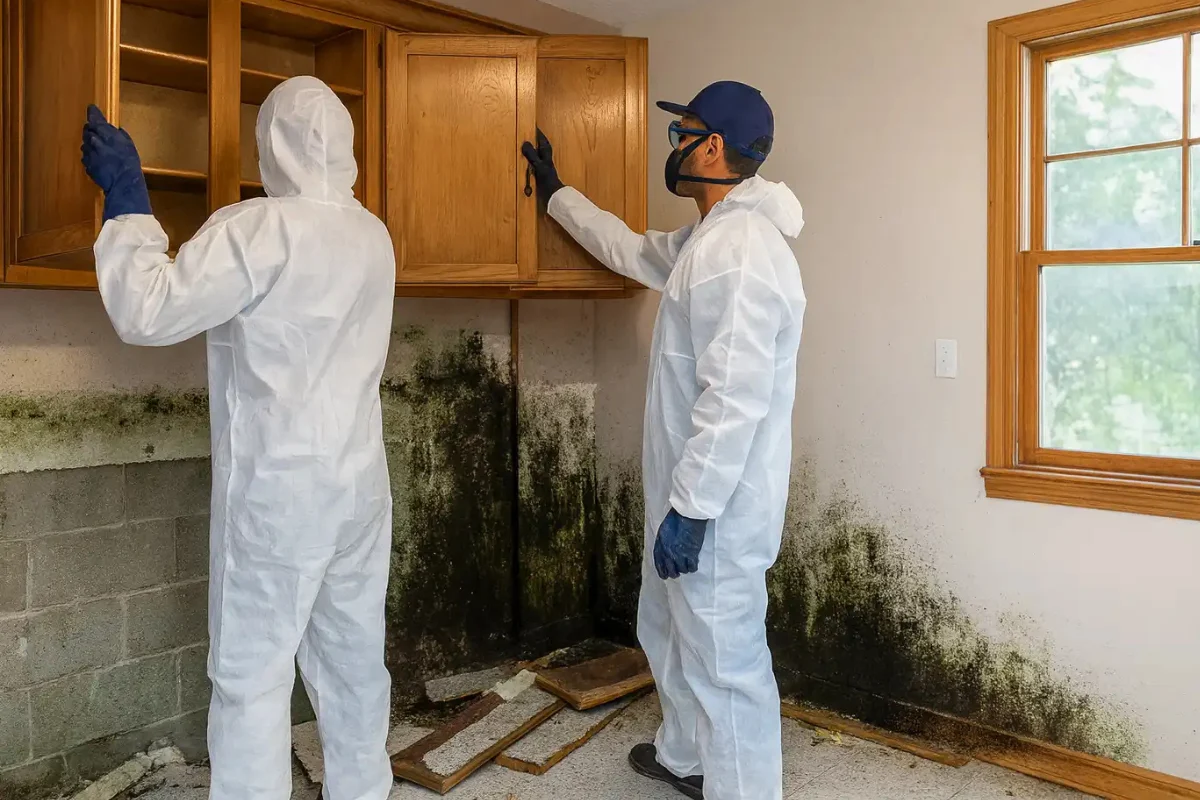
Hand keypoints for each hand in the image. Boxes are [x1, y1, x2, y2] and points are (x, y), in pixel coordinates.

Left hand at [81, 105, 150, 220]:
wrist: (122, 182)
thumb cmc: (129, 163)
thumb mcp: (129, 145)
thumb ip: (120, 135)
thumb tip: (116, 130)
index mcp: (105, 134)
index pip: (95, 119)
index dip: (93, 113)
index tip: (91, 108)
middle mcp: (93, 141)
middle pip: (87, 131)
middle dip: (91, 129)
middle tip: (95, 130)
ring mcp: (89, 153)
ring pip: (85, 144)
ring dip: (90, 143)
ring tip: (98, 147)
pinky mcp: (87, 164)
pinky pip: (86, 156)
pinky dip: (91, 155)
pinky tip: (98, 159)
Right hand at [520, 128, 564, 205]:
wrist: (554, 194)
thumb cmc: (547, 179)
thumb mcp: (538, 165)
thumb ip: (532, 154)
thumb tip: (525, 143)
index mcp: (547, 155)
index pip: (543, 141)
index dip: (539, 134)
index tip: (535, 127)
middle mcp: (547, 160)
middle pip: (543, 147)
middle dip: (538, 141)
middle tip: (531, 135)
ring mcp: (545, 167)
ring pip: (540, 155)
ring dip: (535, 151)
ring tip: (528, 147)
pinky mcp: (543, 175)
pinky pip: (536, 164)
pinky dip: (532, 161)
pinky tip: (528, 163)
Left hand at [653, 509, 707, 579]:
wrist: (688, 514)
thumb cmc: (676, 517)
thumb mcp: (664, 530)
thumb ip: (663, 542)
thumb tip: (667, 549)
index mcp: (660, 545)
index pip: (659, 564)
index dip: (662, 571)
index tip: (665, 575)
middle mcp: (668, 553)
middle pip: (670, 570)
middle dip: (674, 572)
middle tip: (678, 572)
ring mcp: (680, 554)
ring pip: (682, 570)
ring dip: (684, 569)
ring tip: (687, 564)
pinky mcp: (692, 554)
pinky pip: (692, 567)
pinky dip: (693, 567)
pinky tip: (693, 563)